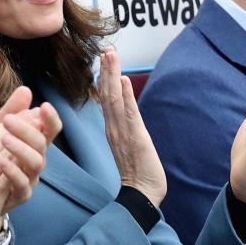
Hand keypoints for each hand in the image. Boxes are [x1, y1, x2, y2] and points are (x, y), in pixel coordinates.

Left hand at [0, 101, 61, 212]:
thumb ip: (11, 112)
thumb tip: (25, 89)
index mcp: (33, 144)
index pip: (49, 129)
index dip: (51, 118)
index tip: (44, 106)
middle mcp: (36, 160)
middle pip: (42, 143)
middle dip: (27, 130)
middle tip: (8, 120)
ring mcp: (30, 178)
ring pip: (36, 163)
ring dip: (21, 149)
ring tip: (4, 138)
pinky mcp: (19, 195)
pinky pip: (22, 185)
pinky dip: (14, 172)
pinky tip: (2, 161)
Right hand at [98, 46, 165, 206]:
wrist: (141, 194)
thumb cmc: (138, 172)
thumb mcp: (129, 145)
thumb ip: (125, 128)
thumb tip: (125, 112)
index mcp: (112, 129)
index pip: (106, 99)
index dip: (105, 78)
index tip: (104, 60)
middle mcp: (114, 128)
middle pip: (107, 94)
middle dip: (107, 71)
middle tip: (105, 50)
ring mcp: (122, 132)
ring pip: (115, 99)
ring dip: (112, 76)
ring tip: (110, 56)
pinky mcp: (135, 137)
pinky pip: (129, 113)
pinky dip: (126, 96)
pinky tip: (124, 80)